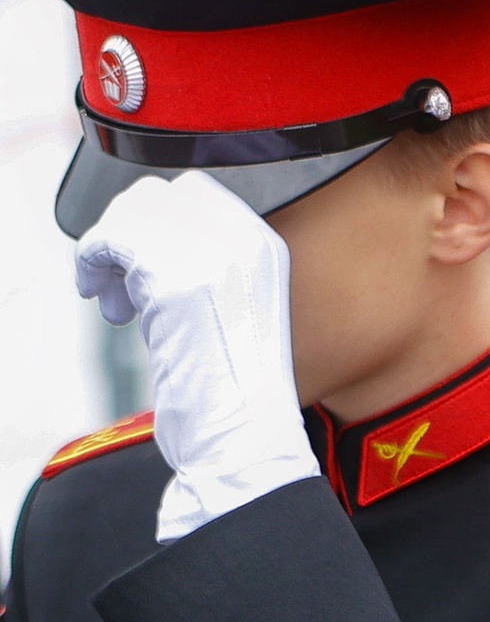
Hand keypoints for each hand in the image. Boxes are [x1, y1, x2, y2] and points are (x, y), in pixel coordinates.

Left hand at [73, 172, 318, 541]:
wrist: (243, 428)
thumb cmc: (238, 386)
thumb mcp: (232, 307)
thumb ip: (205, 265)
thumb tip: (148, 242)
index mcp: (266, 247)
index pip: (197, 193)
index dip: (158, 221)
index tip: (142, 259)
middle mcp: (243, 241)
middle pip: (159, 196)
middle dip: (128, 232)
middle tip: (120, 281)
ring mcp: (209, 256)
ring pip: (129, 215)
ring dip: (107, 252)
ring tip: (111, 297)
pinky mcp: (171, 278)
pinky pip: (109, 244)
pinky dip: (91, 265)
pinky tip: (99, 296)